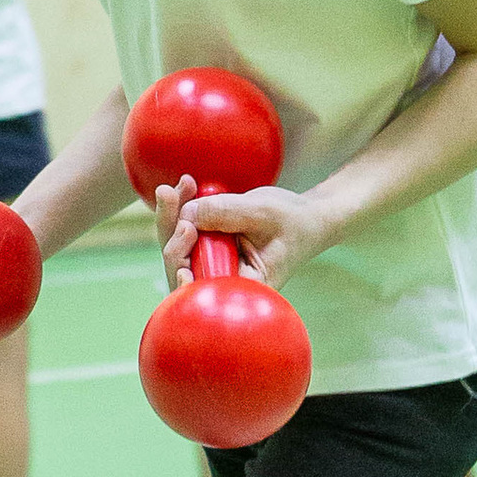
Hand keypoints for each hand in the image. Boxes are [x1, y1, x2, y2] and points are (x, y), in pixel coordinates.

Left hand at [153, 175, 327, 289]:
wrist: (304, 217)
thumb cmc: (293, 221)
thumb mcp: (265, 212)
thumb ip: (227, 213)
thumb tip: (186, 214)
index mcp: (244, 288)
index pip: (206, 292)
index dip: (187, 285)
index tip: (182, 270)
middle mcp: (222, 281)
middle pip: (181, 266)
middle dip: (172, 231)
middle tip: (171, 194)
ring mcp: (211, 264)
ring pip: (177, 246)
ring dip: (173, 214)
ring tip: (180, 185)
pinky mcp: (206, 247)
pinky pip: (184, 231)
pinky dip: (182, 208)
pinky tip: (187, 185)